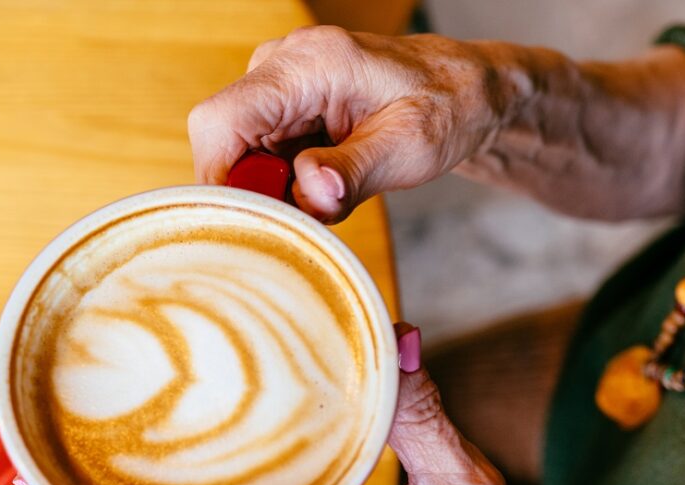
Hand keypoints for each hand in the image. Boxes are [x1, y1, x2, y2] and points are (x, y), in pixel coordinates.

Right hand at [188, 26, 513, 221]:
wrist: (465, 89)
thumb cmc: (447, 108)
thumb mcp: (411, 148)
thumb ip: (355, 172)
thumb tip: (310, 196)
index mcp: (311, 64)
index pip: (220, 122)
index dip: (221, 180)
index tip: (257, 221)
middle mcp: (283, 64)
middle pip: (221, 143)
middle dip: (255, 192)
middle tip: (307, 217)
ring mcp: (278, 82)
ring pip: (237, 153)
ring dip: (272, 189)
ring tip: (328, 194)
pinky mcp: (282, 103)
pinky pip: (257, 153)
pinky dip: (282, 181)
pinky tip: (322, 182)